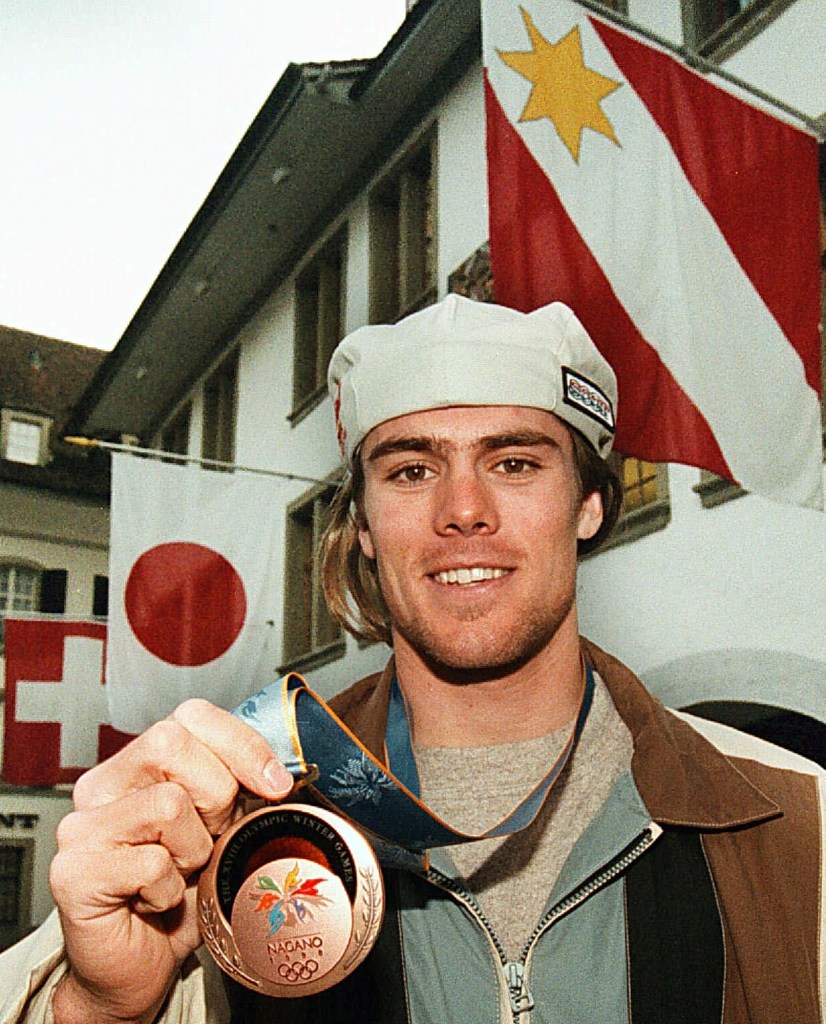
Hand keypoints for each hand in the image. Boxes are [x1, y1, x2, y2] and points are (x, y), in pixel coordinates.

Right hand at [49, 699, 292, 1023]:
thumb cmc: (182, 894)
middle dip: (215, 795)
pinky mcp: (73, 871)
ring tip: (179, 873)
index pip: (191, 716)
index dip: (242, 745)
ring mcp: (82, 826)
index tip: (275, 785)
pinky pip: (151, 864)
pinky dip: (168, 891)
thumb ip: (238, 788)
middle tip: (211, 837)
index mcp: (140, 763)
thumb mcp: (222, 828)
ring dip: (193, 851)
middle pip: (172, 742)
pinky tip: (156, 902)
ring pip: (168, 804)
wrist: (141, 965)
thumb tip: (279, 774)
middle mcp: (103, 784)